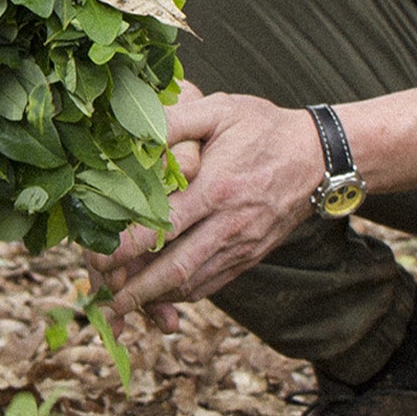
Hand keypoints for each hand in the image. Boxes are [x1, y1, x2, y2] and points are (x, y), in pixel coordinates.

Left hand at [89, 88, 327, 321]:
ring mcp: (242, 245)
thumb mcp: (219, 111)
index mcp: (218, 188)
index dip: (128, 247)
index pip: (164, 227)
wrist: (320, 157)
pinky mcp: (250, 257)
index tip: (96, 257)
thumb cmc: (264, 128)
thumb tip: (132, 130)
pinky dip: (181, 296)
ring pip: (193, 283)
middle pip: (177, 268)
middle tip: (101, 299)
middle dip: (135, 289)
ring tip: (119, 305)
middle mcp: (230, 225)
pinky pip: (212, 285)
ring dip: (155, 298)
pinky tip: (155, 297)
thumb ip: (174, 121)